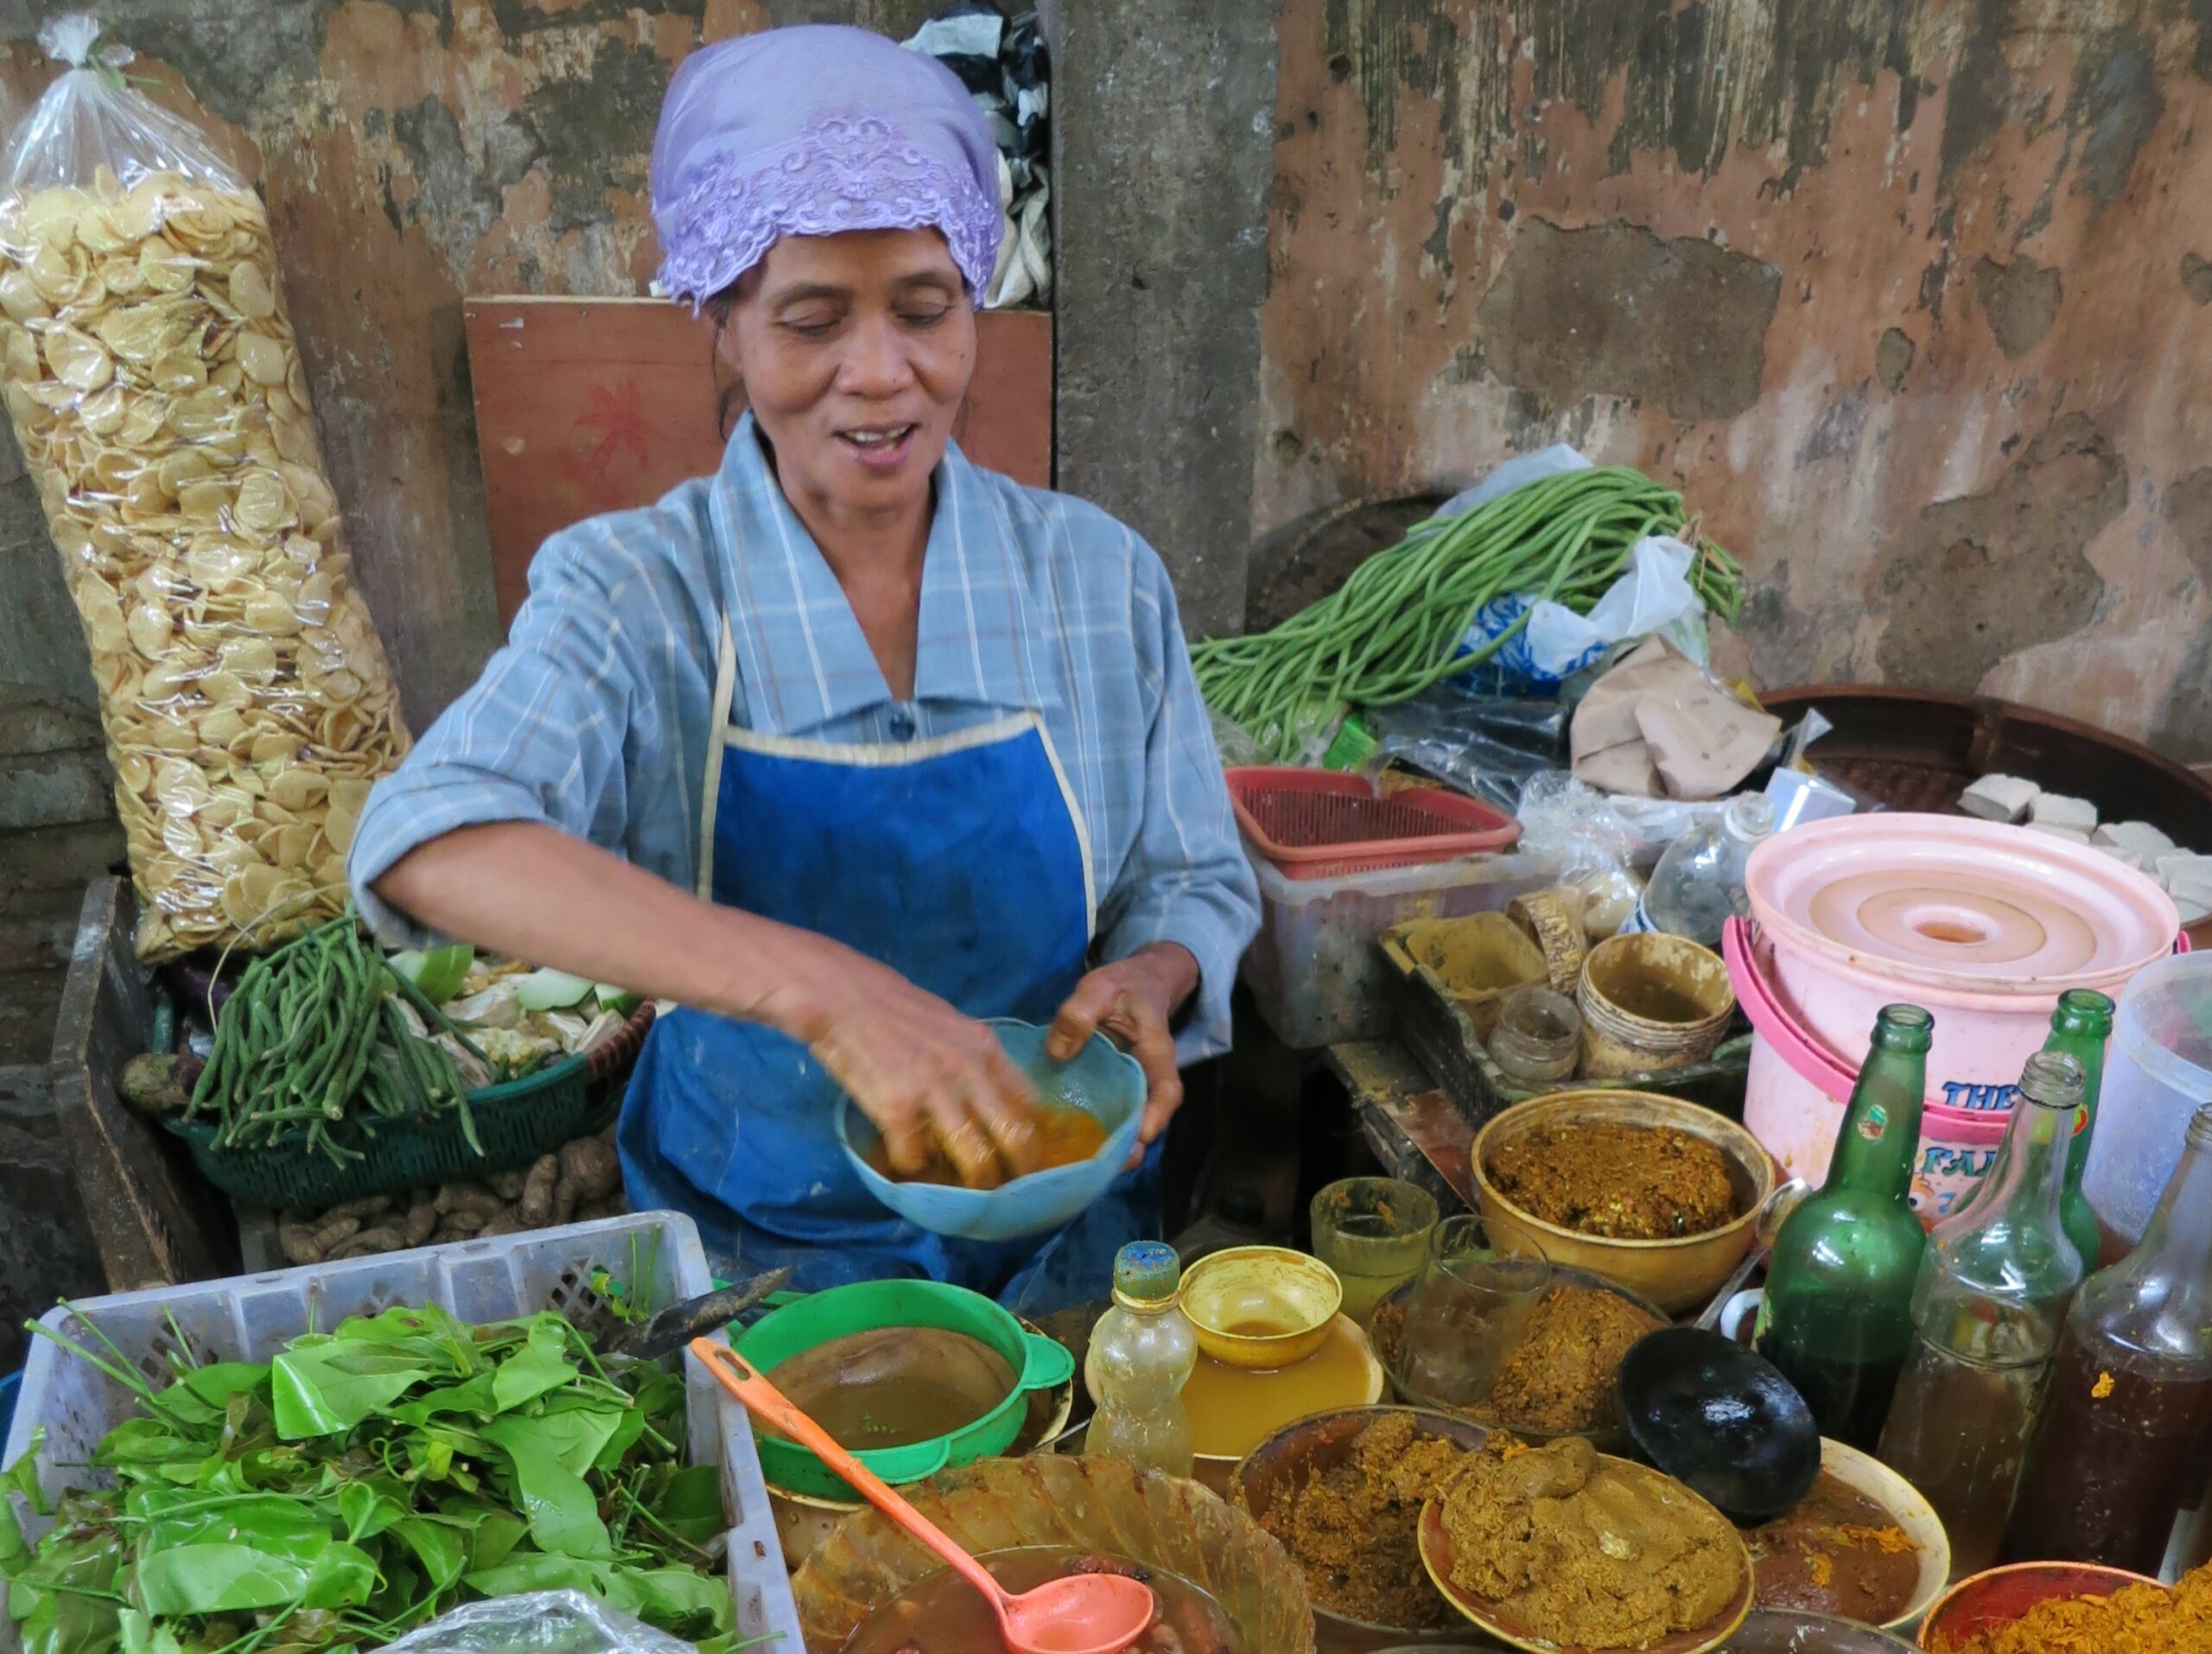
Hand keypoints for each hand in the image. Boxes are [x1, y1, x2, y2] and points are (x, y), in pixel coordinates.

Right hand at [762, 939, 1041, 1187]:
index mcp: (984, 1047)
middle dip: (1017, 1172)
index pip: (1028, 1103)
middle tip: (1006, 1192)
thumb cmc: (889, 1007)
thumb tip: (987, 1099)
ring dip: (972, 1185)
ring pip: (976, 1158)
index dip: (1030, 1136)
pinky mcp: (898, 1109)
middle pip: (1016, 1137)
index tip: (1020, 1156)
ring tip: (960, 1194)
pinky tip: (904, 1162)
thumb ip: (971, 1059)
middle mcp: (970, 1070)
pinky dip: (911, 1167)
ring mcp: (936, 1091)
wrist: (839, 995)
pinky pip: (915, 1157)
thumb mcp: (947, 1024)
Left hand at [1047, 943, 1199, 1166]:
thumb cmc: (1123, 986)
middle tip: (1106, 1169)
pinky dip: (1095, 1134)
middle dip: (1131, 1147)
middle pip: (1149, 1118)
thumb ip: (1080, 1012)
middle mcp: (1149, 1077)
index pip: (1167, 1088)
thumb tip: (1057, 1052)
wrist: (1135, 984)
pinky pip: (1109, 1116)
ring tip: (1082, 1169)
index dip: (1157, 1113)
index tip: (1142, 1135)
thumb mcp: (1100, 987)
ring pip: (1129, 1123)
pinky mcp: (1114, 1091)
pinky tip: (1068, 1149)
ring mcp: (1132, 1087)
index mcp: (1155, 1052)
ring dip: (1111, 1147)